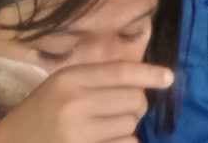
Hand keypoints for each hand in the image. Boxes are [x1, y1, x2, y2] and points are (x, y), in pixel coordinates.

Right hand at [0, 60, 174, 142]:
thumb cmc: (39, 114)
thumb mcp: (60, 86)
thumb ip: (97, 79)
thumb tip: (148, 79)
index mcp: (69, 80)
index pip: (121, 71)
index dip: (150, 74)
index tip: (169, 78)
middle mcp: (75, 104)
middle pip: (135, 100)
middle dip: (135, 106)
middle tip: (118, 111)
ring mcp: (78, 133)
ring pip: (131, 125)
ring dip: (126, 128)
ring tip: (103, 128)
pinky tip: (103, 141)